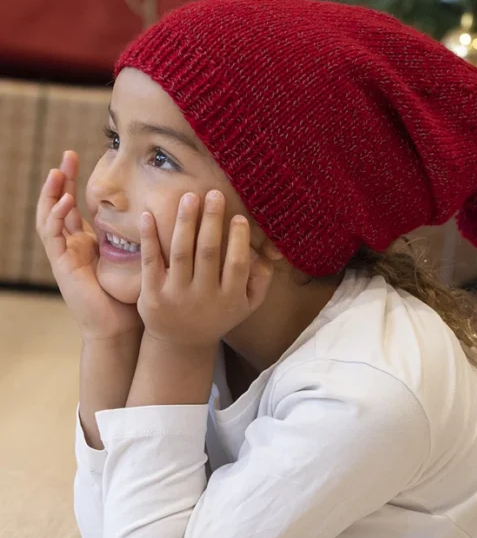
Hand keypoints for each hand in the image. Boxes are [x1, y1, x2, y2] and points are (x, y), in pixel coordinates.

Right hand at [36, 151, 141, 341]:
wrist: (121, 327)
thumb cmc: (133, 296)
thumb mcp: (139, 256)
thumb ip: (145, 235)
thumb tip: (167, 208)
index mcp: (88, 243)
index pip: (76, 205)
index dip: (76, 181)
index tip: (83, 156)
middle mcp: (73, 246)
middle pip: (58, 205)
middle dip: (61, 180)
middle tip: (67, 155)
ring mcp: (64, 255)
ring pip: (48, 217)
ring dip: (52, 193)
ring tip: (57, 172)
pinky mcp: (61, 266)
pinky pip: (52, 236)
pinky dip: (56, 216)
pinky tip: (65, 202)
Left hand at [137, 190, 272, 349]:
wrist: (181, 344)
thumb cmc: (217, 315)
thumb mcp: (245, 306)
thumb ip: (260, 281)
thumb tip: (268, 255)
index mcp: (229, 298)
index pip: (237, 264)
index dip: (238, 240)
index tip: (238, 217)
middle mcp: (203, 297)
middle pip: (208, 253)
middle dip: (212, 221)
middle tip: (214, 194)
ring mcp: (176, 296)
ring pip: (181, 253)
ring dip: (185, 222)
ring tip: (189, 197)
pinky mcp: (152, 295)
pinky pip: (151, 262)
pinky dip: (149, 238)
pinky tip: (148, 215)